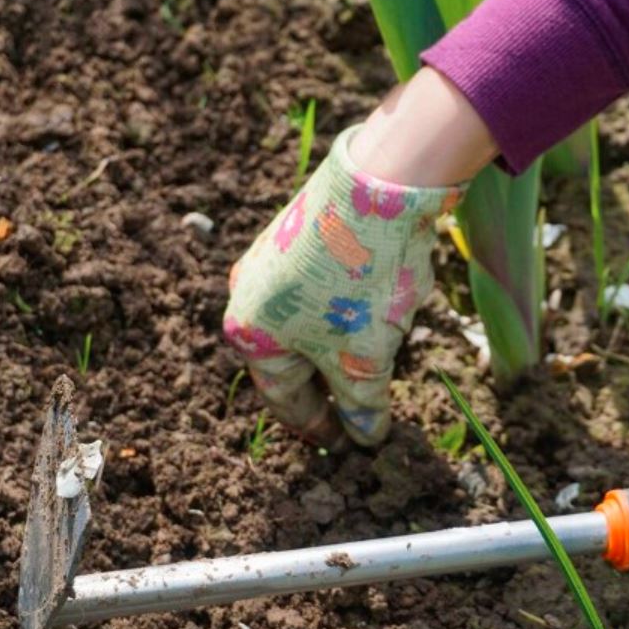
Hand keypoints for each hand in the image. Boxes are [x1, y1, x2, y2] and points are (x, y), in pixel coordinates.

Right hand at [224, 125, 462, 447]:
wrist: (379, 184)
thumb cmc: (360, 283)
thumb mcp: (364, 359)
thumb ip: (362, 406)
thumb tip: (365, 436)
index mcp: (249, 334)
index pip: (285, 399)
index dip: (320, 428)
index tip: (347, 445)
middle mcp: (248, 295)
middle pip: (293, 360)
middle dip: (331, 386)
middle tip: (361, 411)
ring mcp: (272, 259)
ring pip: (310, 323)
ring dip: (342, 346)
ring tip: (379, 358)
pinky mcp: (300, 233)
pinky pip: (321, 290)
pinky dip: (347, 310)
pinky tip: (380, 308)